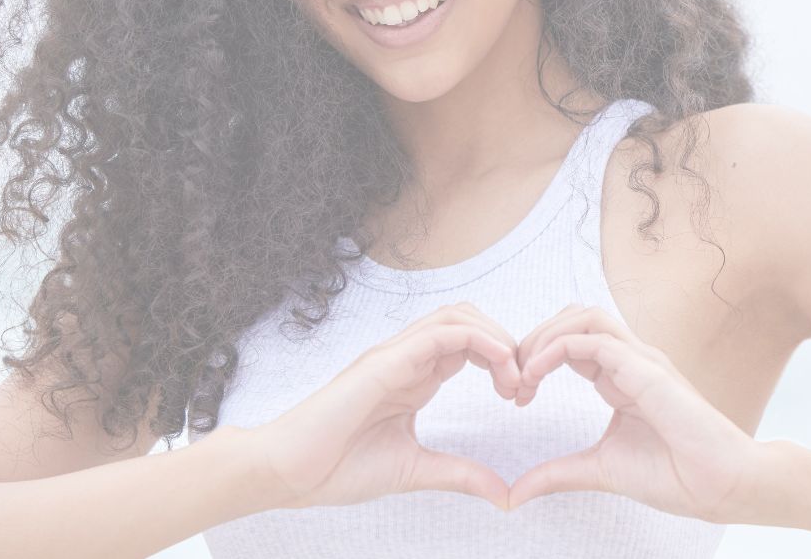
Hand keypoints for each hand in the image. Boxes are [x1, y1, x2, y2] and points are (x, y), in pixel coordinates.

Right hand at [251, 302, 522, 510]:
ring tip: (514, 376)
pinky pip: (440, 333)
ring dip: (496, 337)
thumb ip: (461, 474)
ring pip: (457, 316)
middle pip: (469, 320)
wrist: (287, 473)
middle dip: (507, 343)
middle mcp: (406, 358)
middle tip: (523, 385)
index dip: (503, 361)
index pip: (469, 344)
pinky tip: (500, 364)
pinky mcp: (385, 361)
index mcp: (414, 377)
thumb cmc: (337, 468)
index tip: (520, 396)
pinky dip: (477, 340)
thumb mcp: (416, 470)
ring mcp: (394, 355)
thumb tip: (505, 494)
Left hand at [507, 304, 761, 521]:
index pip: (572, 340)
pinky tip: (535, 375)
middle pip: (575, 316)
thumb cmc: (675, 476)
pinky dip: (557, 349)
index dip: (536, 358)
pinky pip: (594, 340)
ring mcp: (641, 360)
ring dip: (545, 335)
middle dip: (535, 337)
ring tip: (523, 372)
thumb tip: (514, 494)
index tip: (517, 396)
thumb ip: (557, 474)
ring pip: (585, 316)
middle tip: (512, 378)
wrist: (719, 487)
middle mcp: (631, 360)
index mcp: (621, 376)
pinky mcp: (647, 369)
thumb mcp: (598, 470)